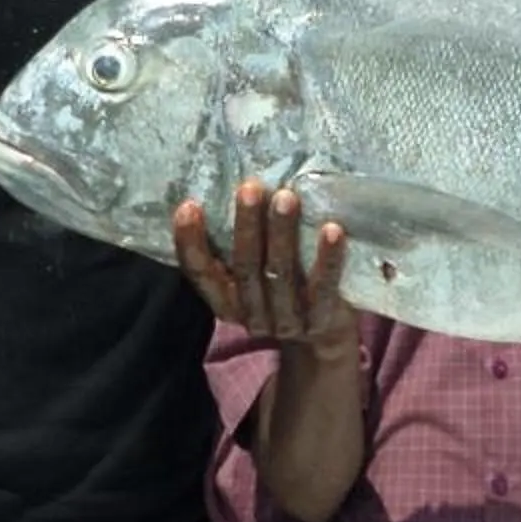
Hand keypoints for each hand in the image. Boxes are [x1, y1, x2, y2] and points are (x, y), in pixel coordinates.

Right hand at [174, 181, 355, 359]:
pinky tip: (332, 230)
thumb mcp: (253, 274)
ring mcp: (286, 320)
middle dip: (246, 226)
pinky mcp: (320, 319)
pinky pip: (323, 287)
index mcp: (225, 301)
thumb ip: (239, 245)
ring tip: (286, 197)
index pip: (200, 273)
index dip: (190, 243)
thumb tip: (228, 184)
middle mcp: (251, 314)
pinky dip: (326, 258)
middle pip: (245, 269)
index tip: (188, 206)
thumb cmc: (281, 288)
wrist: (324, 336)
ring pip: (280, 275)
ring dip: (282, 234)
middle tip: (250, 188)